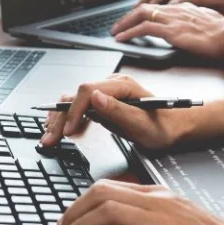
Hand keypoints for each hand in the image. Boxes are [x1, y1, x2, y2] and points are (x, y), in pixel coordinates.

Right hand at [39, 74, 196, 148]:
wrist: (174, 127)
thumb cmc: (164, 126)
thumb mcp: (143, 124)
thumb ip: (119, 111)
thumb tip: (95, 98)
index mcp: (122, 85)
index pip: (87, 91)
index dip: (74, 111)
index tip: (69, 132)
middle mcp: (111, 85)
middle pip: (75, 95)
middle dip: (60, 117)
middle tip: (50, 139)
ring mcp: (106, 93)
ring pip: (73, 101)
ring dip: (59, 118)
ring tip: (49, 137)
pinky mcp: (102, 103)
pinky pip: (78, 108)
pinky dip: (66, 119)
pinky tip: (59, 130)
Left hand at [55, 180, 223, 224]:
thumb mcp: (177, 217)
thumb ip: (148, 215)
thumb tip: (118, 221)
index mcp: (159, 194)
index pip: (109, 186)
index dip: (81, 201)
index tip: (68, 216)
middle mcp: (157, 203)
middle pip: (102, 195)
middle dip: (73, 211)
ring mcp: (161, 224)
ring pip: (108, 214)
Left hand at [110, 2, 223, 59]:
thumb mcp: (206, 25)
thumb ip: (194, 24)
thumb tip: (186, 30)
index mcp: (185, 7)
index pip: (158, 6)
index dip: (142, 12)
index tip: (133, 19)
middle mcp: (176, 9)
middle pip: (145, 7)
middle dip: (128, 16)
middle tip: (118, 26)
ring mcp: (173, 18)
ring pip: (141, 14)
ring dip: (125, 23)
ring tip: (115, 31)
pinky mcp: (171, 30)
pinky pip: (144, 28)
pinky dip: (130, 32)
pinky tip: (122, 38)